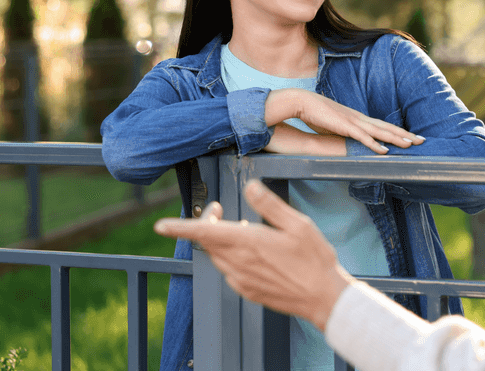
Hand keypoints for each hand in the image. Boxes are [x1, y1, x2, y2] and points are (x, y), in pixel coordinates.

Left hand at [154, 180, 354, 330]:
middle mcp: (239, 263)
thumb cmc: (314, 260)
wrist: (323, 298)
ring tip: (245, 231)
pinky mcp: (247, 290)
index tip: (161, 226)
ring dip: (221, 240)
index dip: (179, 228)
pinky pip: (230, 270)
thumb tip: (250, 187)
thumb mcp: (297, 224)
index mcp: (248, 242)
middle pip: (209, 242)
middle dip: (208, 224)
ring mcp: (241, 279)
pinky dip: (233, 257)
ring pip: (218, 256)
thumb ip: (269, 204)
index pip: (203, 233)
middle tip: (219, 210)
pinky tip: (254, 253)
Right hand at [266, 88, 423, 153]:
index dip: (398, 131)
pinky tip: (384, 151)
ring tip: (410, 144)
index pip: (383, 125)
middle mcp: (360, 119)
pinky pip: (362, 137)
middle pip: (387, 127)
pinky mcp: (344, 127)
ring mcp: (353, 122)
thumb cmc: (317, 114)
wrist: (303, 102)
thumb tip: (350, 140)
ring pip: (379, 132)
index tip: (411, 136)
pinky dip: (374, 144)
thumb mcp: (335, 125)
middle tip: (422, 140)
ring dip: (395, 138)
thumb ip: (345, 132)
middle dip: (405, 134)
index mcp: (358, 118)